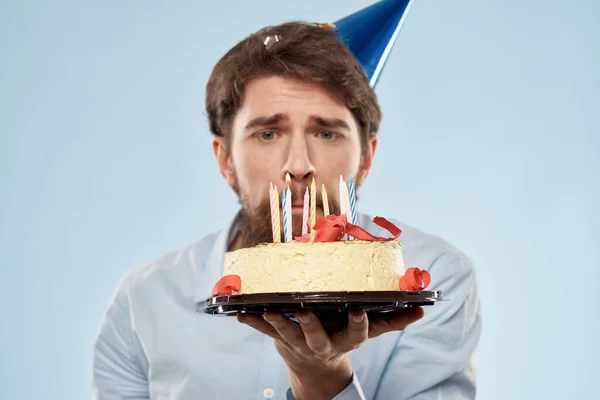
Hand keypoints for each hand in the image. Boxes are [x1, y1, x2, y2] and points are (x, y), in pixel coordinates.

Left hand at [237, 307, 423, 399]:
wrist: (316, 369)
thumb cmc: (342, 340)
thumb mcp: (365, 334)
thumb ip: (391, 321)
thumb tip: (421, 310)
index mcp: (344, 341)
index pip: (355, 335)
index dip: (357, 324)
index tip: (359, 310)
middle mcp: (322, 344)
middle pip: (317, 337)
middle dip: (310, 326)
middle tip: (304, 311)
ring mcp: (298, 343)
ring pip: (286, 333)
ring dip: (276, 321)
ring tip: (268, 308)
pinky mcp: (280, 339)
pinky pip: (264, 330)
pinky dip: (251, 321)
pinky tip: (239, 311)